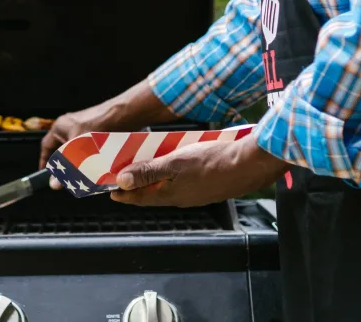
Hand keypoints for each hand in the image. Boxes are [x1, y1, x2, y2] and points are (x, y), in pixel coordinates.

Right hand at [39, 81, 179, 188]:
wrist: (125, 114)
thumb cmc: (100, 124)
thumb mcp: (78, 148)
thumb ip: (66, 166)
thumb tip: (54, 183)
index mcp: (61, 127)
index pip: (46, 146)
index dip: (45, 161)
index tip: (46, 174)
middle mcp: (71, 126)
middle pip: (62, 150)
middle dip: (64, 164)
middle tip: (66, 177)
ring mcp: (85, 129)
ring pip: (77, 151)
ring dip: (79, 163)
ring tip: (83, 174)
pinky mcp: (98, 132)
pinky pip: (90, 149)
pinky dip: (91, 158)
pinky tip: (96, 166)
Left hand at [110, 133, 288, 207]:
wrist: (250, 165)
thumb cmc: (212, 161)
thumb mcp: (174, 162)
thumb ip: (148, 172)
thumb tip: (121, 181)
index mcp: (170, 195)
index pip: (140, 197)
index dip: (124, 193)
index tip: (111, 191)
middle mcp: (182, 199)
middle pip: (154, 194)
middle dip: (138, 188)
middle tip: (125, 182)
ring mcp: (198, 195)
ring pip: (170, 190)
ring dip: (156, 183)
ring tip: (147, 174)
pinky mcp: (210, 189)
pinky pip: (185, 186)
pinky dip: (174, 179)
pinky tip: (177, 169)